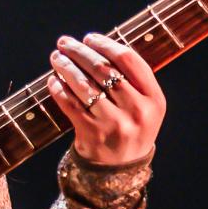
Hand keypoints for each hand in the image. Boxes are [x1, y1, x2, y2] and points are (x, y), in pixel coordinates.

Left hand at [48, 33, 163, 166]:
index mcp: (154, 99)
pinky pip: (70, 104)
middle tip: (64, 43)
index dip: (106, 44)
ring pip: (84, 85)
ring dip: (65, 67)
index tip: (89, 38)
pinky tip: (53, 80)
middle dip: (79, 52)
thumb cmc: (130, 127)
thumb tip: (98, 46)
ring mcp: (114, 123)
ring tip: (56, 57)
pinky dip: (59, 89)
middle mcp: (137, 110)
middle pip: (103, 69)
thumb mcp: (144, 106)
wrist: (120, 169)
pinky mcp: (92, 134)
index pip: (128, 60)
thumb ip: (130, 79)